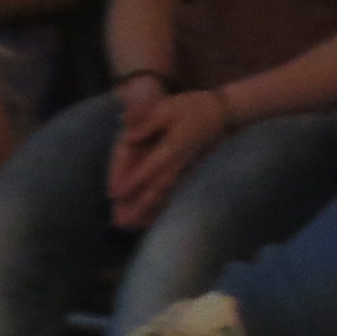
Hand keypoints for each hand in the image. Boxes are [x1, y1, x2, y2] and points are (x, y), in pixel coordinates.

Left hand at [108, 84, 228, 231]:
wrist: (222, 112)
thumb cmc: (191, 107)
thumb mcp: (167, 108)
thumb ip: (146, 122)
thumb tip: (127, 136)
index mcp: (170, 148)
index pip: (148, 167)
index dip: (131, 181)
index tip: (114, 195)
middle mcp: (175, 163)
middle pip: (155, 188)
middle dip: (137, 206)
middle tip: (119, 223)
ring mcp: (182, 170)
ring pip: (163, 194)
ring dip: (147, 211)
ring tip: (128, 227)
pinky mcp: (185, 172)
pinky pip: (171, 192)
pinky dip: (159, 206)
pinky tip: (146, 221)